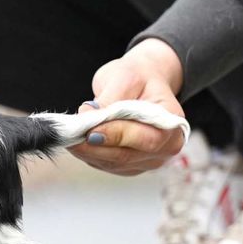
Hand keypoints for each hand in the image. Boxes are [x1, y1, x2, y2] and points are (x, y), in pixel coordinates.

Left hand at [69, 38, 185, 175]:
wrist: (141, 83)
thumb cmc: (138, 77)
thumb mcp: (126, 77)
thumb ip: (109, 100)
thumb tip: (86, 117)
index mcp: (173, 124)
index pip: (147, 139)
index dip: (117, 136)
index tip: (90, 131)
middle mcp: (166, 148)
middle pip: (126, 156)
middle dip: (94, 147)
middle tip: (70, 134)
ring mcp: (147, 160)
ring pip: (112, 163)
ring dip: (86, 151)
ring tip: (69, 134)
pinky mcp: (129, 166)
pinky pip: (105, 165)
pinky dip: (88, 154)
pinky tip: (77, 140)